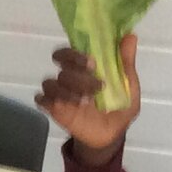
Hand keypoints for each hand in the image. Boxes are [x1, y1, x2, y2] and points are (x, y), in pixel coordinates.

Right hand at [35, 34, 140, 165]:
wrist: (112, 135)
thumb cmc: (119, 107)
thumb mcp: (129, 85)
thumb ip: (126, 62)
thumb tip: (130, 36)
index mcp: (85, 68)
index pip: (69, 52)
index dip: (75, 54)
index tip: (91, 63)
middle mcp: (69, 77)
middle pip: (62, 67)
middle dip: (78, 76)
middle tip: (97, 86)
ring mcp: (59, 93)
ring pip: (51, 83)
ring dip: (67, 90)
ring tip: (85, 102)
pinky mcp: (53, 109)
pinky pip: (41, 99)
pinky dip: (50, 101)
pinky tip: (66, 107)